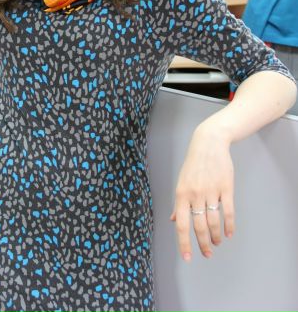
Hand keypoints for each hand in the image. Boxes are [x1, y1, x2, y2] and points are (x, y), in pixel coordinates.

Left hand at [170, 123, 234, 260]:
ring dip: (216, 236)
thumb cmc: (193, 164)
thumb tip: (174, 220)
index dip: (184, 243)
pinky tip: (229, 233)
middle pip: (199, 226)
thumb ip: (179, 203)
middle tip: (207, 254)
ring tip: (217, 243)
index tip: (187, 258)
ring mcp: (211, 191)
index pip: (182, 225)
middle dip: (203, 244)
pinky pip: (228, 211)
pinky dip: (229, 225)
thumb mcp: (182, 182)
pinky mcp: (226, 187)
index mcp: (181, 194)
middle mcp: (195, 195)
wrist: (209, 143)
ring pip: (214, 221)